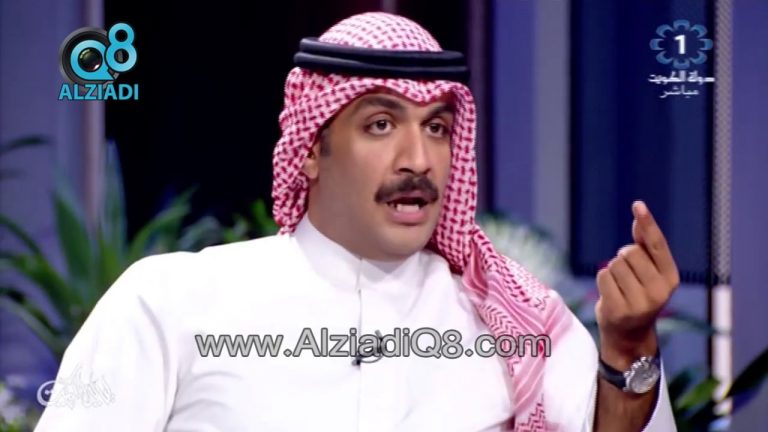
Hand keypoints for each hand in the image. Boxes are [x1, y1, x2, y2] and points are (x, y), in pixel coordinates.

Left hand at [595, 201, 679, 366]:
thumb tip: (639, 216)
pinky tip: (611, 295)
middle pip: (629, 252)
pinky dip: (603, 281)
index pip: (656, 244)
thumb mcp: (649, 272)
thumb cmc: (639, 294)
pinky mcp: (619, 309)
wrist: (630, 333)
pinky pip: (602, 276)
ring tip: (621, 288)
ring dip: (612, 272)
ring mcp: (639, 303)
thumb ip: (646, 246)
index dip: (647, 223)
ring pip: (613, 265)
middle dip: (623, 259)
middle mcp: (659, 291)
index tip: (638, 204)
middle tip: (628, 277)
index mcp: (671, 278)